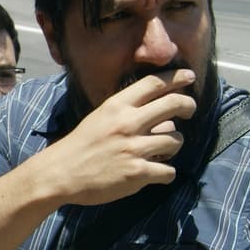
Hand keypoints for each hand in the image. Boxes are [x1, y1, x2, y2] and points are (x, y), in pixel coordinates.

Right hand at [44, 68, 197, 205]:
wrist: (60, 173)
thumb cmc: (81, 145)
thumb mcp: (101, 118)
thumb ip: (129, 113)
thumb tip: (164, 117)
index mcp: (117, 106)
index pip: (154, 83)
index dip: (177, 77)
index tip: (189, 76)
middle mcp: (128, 123)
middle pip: (174, 104)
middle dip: (188, 105)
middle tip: (189, 110)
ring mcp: (134, 148)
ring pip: (176, 140)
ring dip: (173, 146)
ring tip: (161, 151)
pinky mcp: (137, 173)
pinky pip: (168, 171)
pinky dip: (165, 173)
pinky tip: (155, 172)